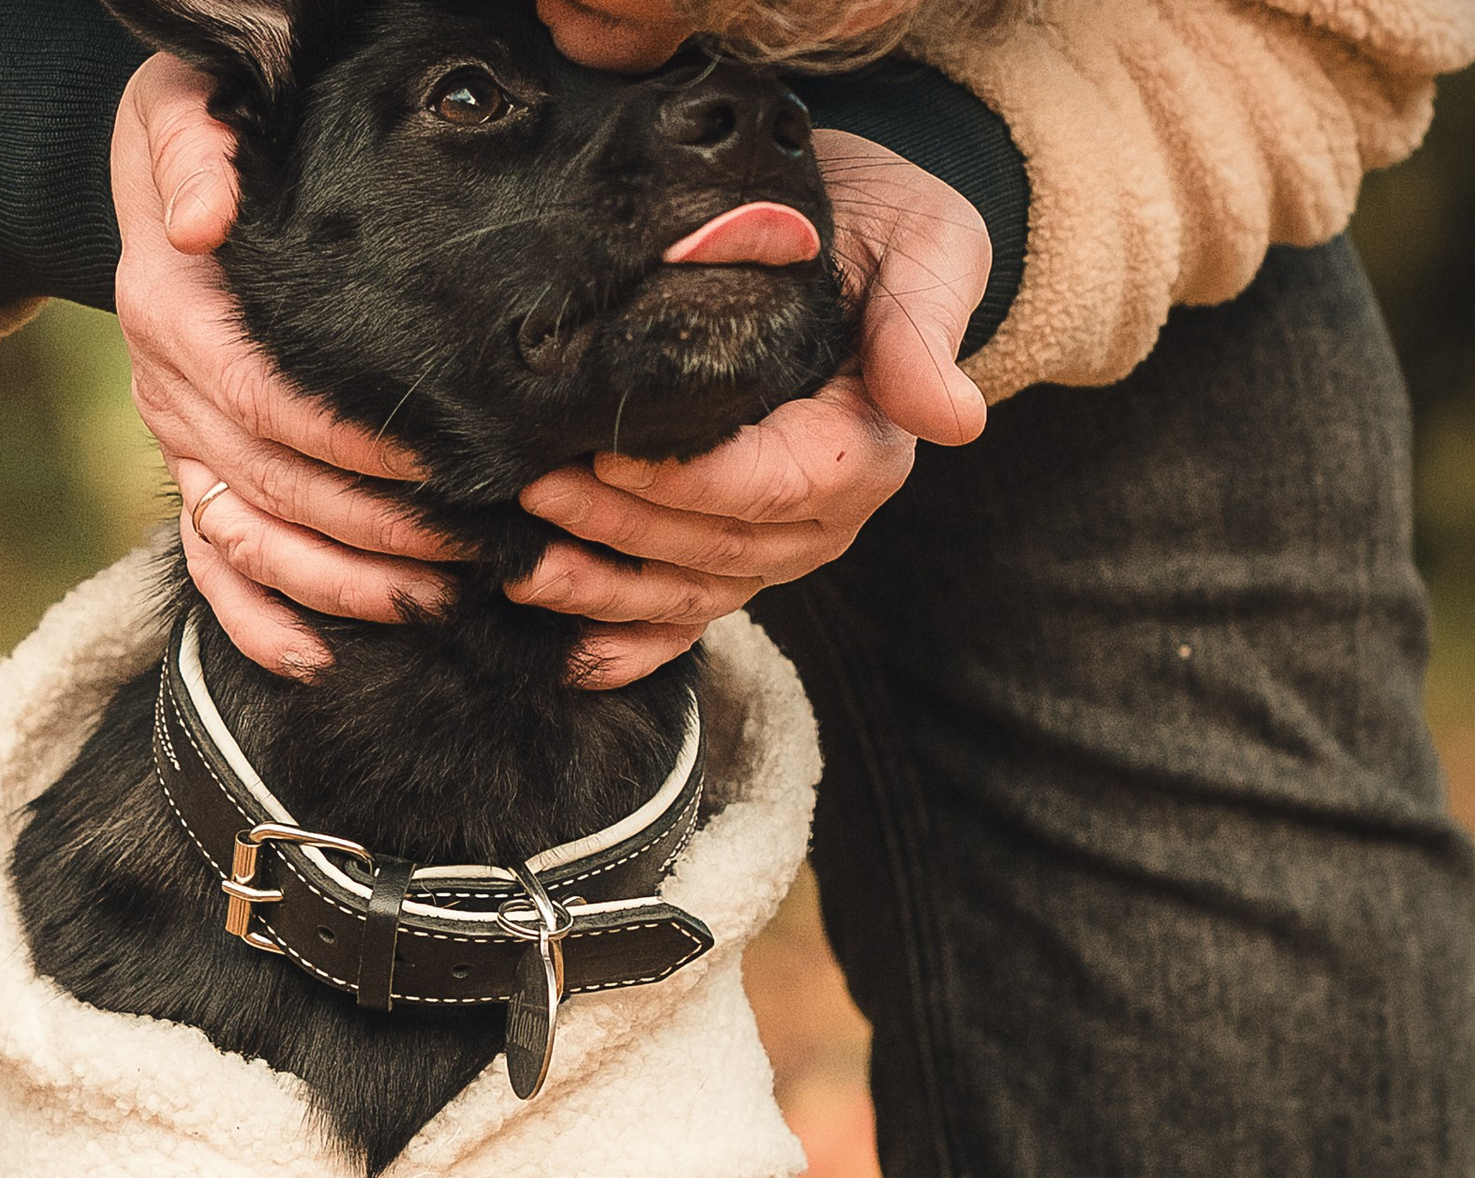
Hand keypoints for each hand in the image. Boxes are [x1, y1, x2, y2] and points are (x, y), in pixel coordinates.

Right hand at [107, 0, 701, 684]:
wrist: (160, 174)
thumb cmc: (205, 125)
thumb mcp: (183, 99)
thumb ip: (192, 141)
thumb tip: (197, 220)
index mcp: (175, 308)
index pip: (263, 398)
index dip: (349, 445)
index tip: (436, 465)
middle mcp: (169, 386)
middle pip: (270, 484)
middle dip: (373, 528)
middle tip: (474, 551)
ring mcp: (178, 438)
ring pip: (247, 540)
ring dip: (334, 585)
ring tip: (427, 606)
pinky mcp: (190, 471)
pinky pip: (209, 565)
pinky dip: (255, 621)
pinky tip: (315, 658)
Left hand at [511, 130, 992, 684]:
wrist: (848, 231)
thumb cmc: (882, 229)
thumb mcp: (922, 247)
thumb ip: (921, 331)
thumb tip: (952, 421)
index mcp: (865, 451)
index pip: (770, 491)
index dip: (683, 485)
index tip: (606, 456)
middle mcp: (823, 516)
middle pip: (713, 547)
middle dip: (617, 528)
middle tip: (530, 490)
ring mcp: (774, 544)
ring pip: (687, 591)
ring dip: (602, 590)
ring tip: (522, 567)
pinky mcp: (732, 547)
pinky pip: (682, 615)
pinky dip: (626, 641)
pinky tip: (565, 650)